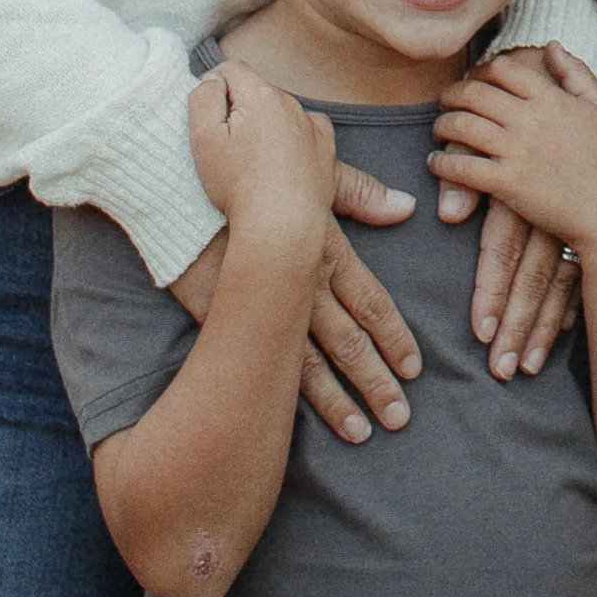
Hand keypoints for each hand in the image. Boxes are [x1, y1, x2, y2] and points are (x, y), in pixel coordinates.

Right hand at [174, 79, 424, 444]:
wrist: (181, 165)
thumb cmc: (248, 162)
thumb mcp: (308, 170)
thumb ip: (356, 191)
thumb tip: (405, 207)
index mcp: (323, 246)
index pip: (368, 297)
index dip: (393, 334)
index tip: (415, 368)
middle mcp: (300, 278)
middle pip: (347, 338)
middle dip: (376, 379)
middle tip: (401, 419)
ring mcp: (259, 298)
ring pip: (306, 360)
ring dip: (337, 399)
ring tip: (362, 434)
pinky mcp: (219, 311)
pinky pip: (253, 359)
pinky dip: (276, 394)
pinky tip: (288, 423)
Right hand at [185, 64, 333, 256]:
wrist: (282, 227)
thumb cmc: (239, 185)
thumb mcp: (203, 138)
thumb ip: (203, 98)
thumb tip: (212, 81)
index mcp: (261, 95)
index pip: (232, 69)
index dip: (213, 88)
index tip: (207, 118)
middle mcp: (292, 104)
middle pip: (257, 90)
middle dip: (240, 108)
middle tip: (226, 146)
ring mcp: (312, 127)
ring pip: (281, 111)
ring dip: (266, 124)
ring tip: (252, 160)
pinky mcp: (326, 151)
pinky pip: (306, 131)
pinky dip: (293, 139)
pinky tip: (281, 160)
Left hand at [427, 49, 596, 366]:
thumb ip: (575, 72)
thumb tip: (551, 45)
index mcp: (551, 98)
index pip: (502, 69)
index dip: (481, 71)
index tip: (473, 81)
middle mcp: (531, 119)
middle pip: (475, 93)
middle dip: (452, 95)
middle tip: (444, 102)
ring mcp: (518, 151)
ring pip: (463, 126)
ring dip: (442, 125)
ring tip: (438, 130)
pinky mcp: (508, 184)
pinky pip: (463, 166)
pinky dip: (443, 162)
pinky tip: (436, 162)